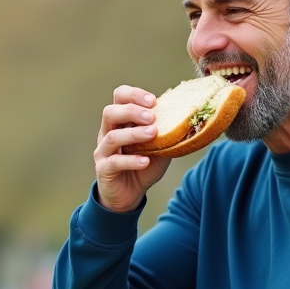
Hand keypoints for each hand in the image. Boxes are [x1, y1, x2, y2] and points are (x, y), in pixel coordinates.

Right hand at [94, 85, 171, 212]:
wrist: (130, 193)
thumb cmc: (144, 165)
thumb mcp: (159, 146)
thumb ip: (166, 132)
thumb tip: (186, 118)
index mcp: (120, 121)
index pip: (119, 97)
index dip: (134, 95)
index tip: (153, 101)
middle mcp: (107, 132)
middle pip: (110, 112)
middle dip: (132, 110)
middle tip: (152, 116)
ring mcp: (103, 151)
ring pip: (112, 136)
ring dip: (134, 133)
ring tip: (153, 134)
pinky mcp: (103, 169)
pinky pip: (114, 162)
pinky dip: (131, 160)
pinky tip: (145, 161)